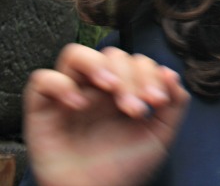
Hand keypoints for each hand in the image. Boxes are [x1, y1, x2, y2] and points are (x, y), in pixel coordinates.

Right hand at [23, 43, 190, 185]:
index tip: (158, 101)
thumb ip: (175, 104)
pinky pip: (42, 79)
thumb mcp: (160, 136)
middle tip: (135, 108)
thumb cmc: (124, 167)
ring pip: (75, 53)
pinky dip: (60, 85)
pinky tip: (78, 105)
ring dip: (97, 65)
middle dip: (130, 77)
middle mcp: (96, 89)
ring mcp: (70, 96)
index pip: (137, 61)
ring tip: (110, 87)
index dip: (150, 74)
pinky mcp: (43, 109)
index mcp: (124, 90)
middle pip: (112, 55)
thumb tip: (172, 74)